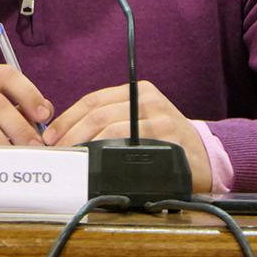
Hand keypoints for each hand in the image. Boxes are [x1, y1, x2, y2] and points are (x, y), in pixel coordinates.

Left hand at [42, 81, 210, 192]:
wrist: (206, 154)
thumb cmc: (164, 137)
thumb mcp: (138, 117)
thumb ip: (109, 118)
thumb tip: (66, 133)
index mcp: (137, 91)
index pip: (92, 101)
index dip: (66, 119)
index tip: (51, 135)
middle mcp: (148, 101)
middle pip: (97, 116)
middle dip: (71, 134)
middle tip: (58, 150)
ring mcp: (160, 120)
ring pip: (111, 131)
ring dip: (85, 146)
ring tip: (72, 158)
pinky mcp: (169, 141)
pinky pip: (131, 149)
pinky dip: (109, 157)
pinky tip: (98, 165)